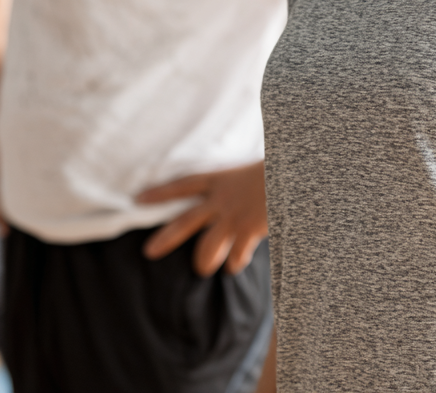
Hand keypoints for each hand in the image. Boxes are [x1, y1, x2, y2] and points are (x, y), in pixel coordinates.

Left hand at [137, 161, 267, 276]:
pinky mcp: (248, 233)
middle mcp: (221, 200)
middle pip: (185, 221)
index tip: (139, 198)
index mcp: (220, 179)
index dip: (161, 192)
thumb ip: (236, 186)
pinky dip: (235, 263)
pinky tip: (236, 265)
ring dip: (205, 261)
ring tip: (206, 267)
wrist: (295, 172)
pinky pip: (235, 258)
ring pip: (207, 250)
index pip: (183, 184)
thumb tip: (228, 196)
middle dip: (166, 238)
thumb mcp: (249, 171)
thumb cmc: (277, 168)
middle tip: (148, 252)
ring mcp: (233, 218)